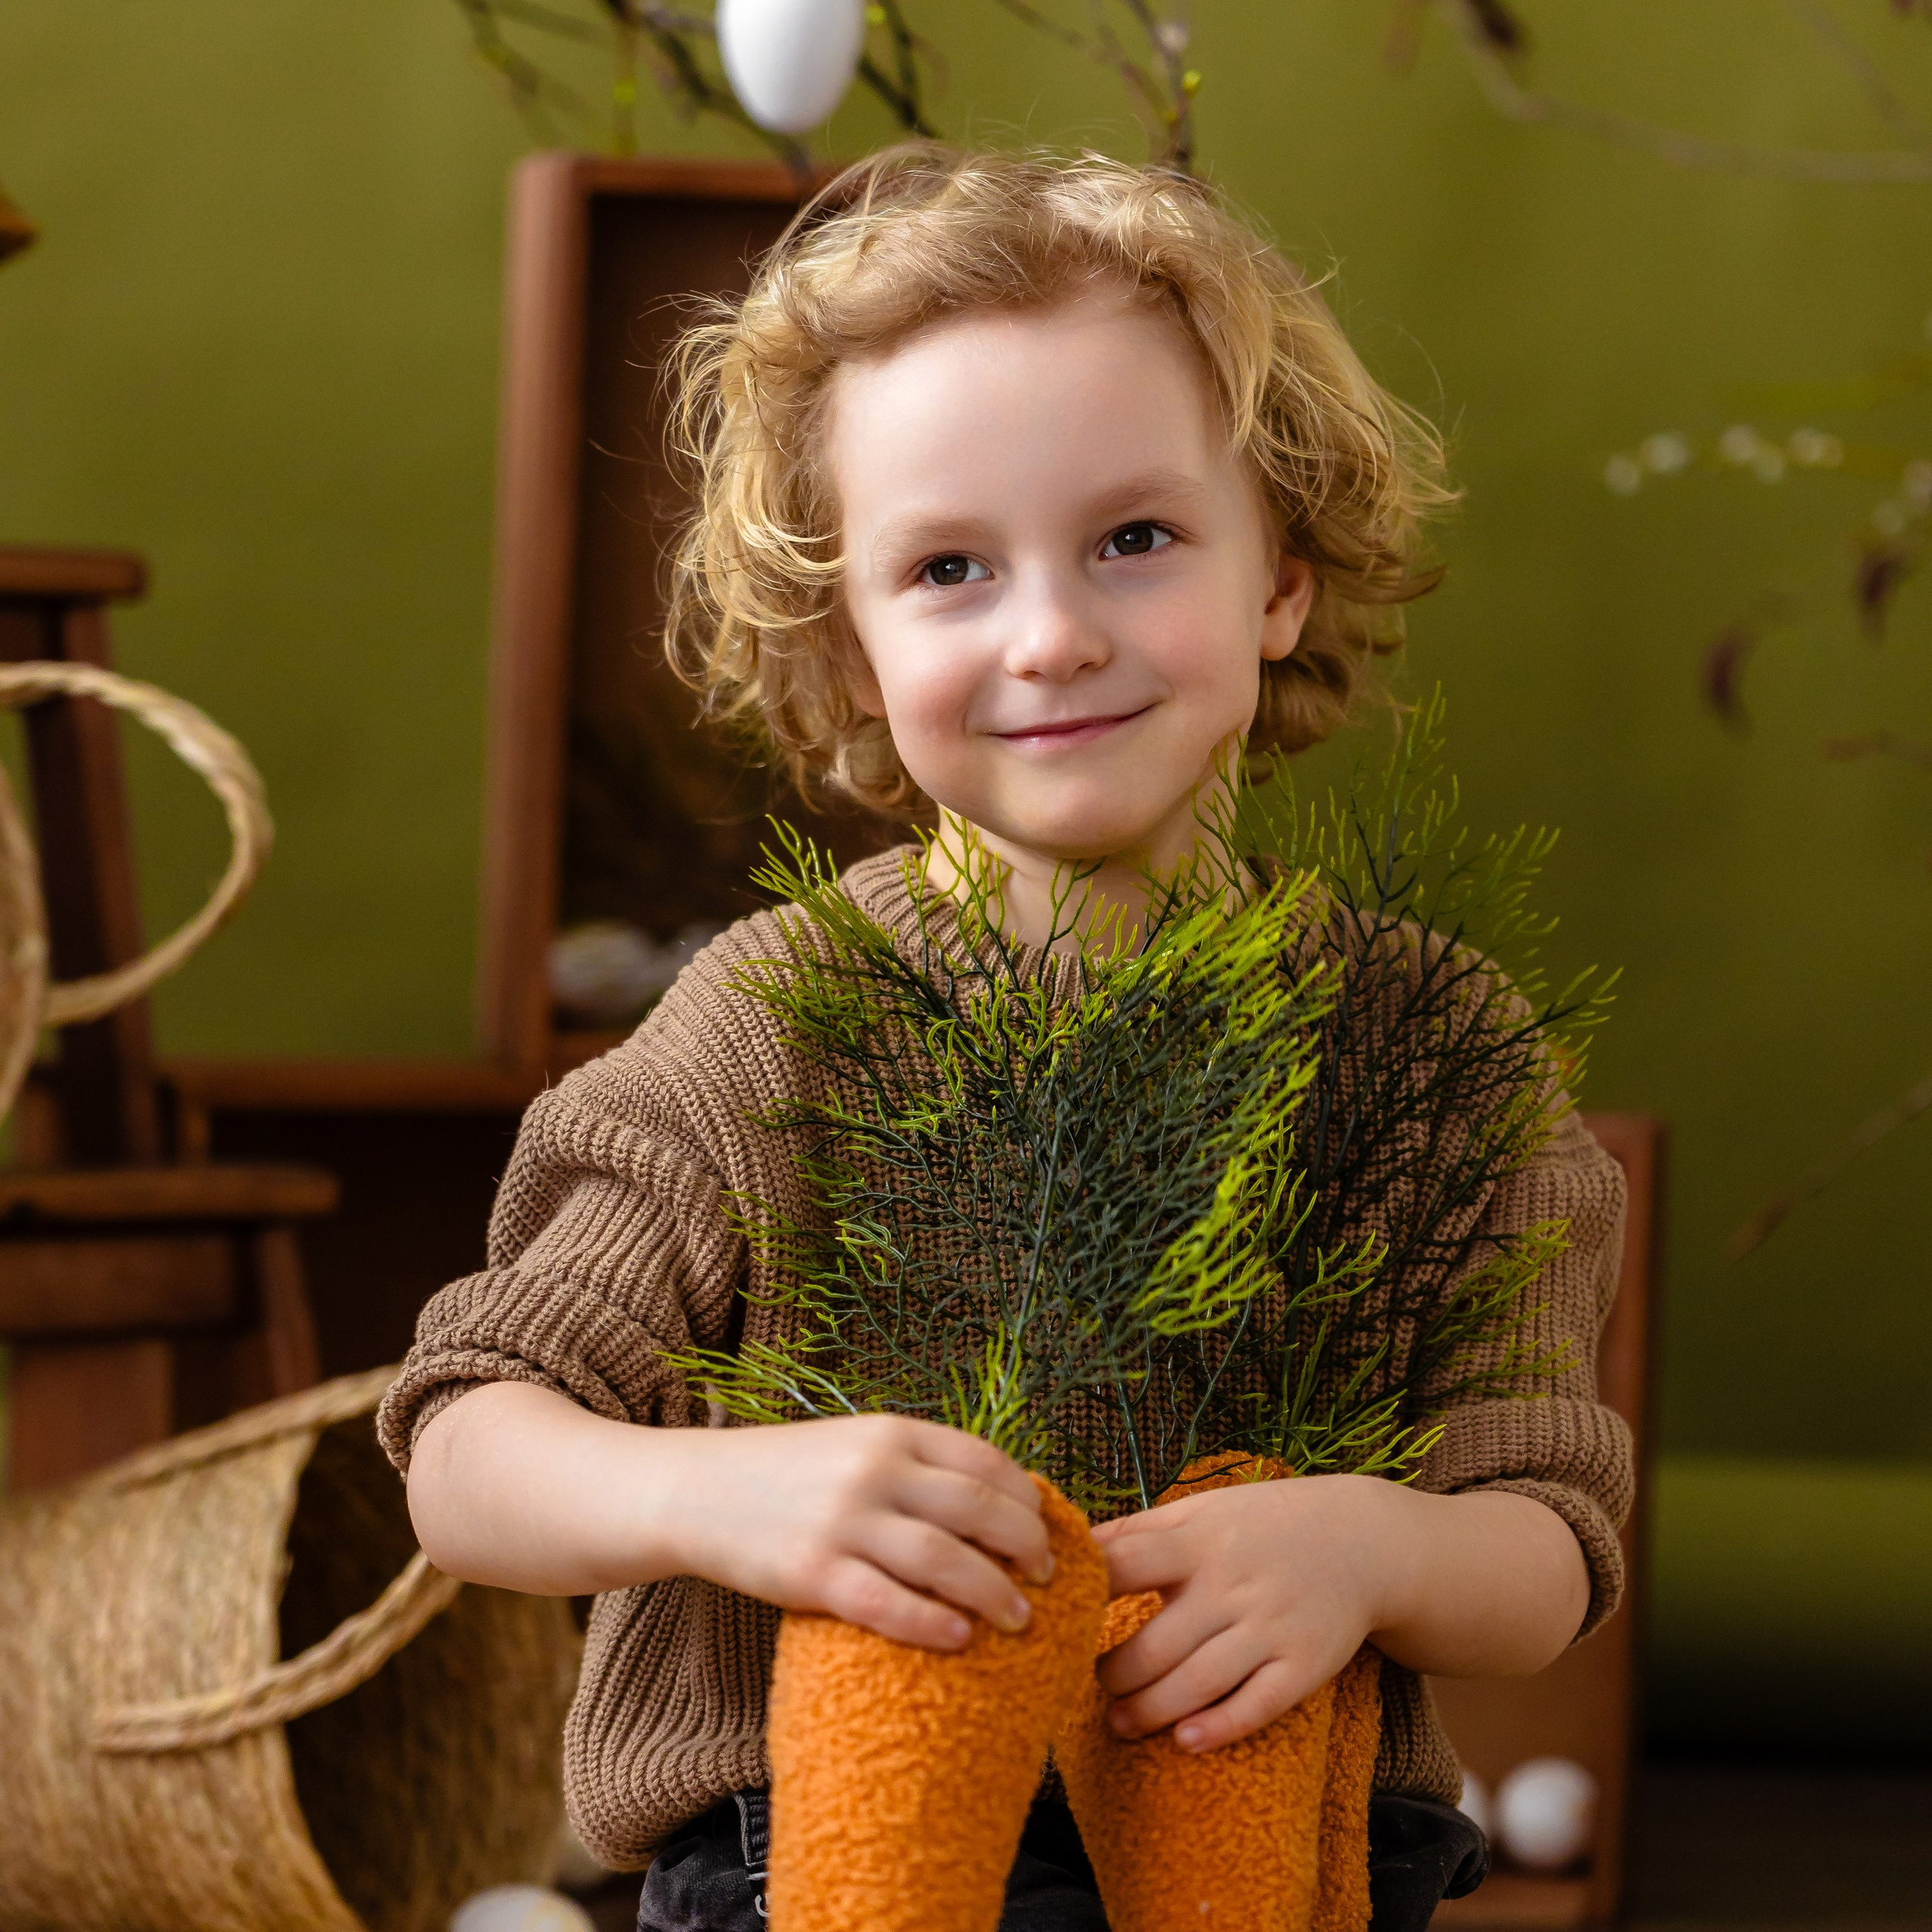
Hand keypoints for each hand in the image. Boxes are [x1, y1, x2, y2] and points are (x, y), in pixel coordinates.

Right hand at [671, 1413, 1051, 1652]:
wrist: (693, 1491)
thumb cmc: (784, 1474)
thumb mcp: (854, 1445)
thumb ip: (915, 1465)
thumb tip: (995, 1504)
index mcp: (890, 1432)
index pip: (986, 1460)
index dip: (1027, 1499)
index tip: (1047, 1530)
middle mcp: (872, 1470)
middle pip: (979, 1510)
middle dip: (1025, 1547)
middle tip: (1045, 1578)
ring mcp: (842, 1521)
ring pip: (945, 1561)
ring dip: (994, 1593)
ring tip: (1017, 1618)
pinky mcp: (811, 1573)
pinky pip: (889, 1604)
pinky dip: (933, 1623)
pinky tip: (960, 1638)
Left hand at [1090, 1474, 1395, 1752]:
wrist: (1364, 1540)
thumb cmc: (1265, 1524)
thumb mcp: (1203, 1508)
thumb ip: (1140, 1529)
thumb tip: (1074, 1547)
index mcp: (1198, 1541)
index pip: (1124, 1565)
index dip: (1083, 1596)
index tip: (1058, 1620)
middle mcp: (1231, 1584)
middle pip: (1155, 1644)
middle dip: (1113, 1675)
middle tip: (1090, 1687)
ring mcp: (1270, 1627)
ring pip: (1197, 1682)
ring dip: (1150, 1710)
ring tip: (1121, 1722)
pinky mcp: (1304, 1665)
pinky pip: (1257, 1704)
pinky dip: (1219, 1727)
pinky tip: (1186, 1740)